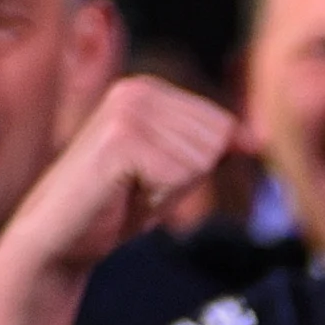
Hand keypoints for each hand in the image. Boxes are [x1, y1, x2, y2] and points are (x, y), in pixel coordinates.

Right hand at [0, 75, 239, 281]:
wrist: (62, 236)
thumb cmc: (120, 204)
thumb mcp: (177, 169)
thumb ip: (214, 148)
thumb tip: (262, 138)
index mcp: (150, 88)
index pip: (223, 125)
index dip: (199, 166)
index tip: (156, 176)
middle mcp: (137, 89)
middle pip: (216, 141)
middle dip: (188, 177)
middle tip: (142, 187)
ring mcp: (126, 112)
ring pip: (200, 159)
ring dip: (172, 189)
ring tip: (132, 189)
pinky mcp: (120, 141)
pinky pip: (179, 176)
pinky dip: (159, 199)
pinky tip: (125, 195)